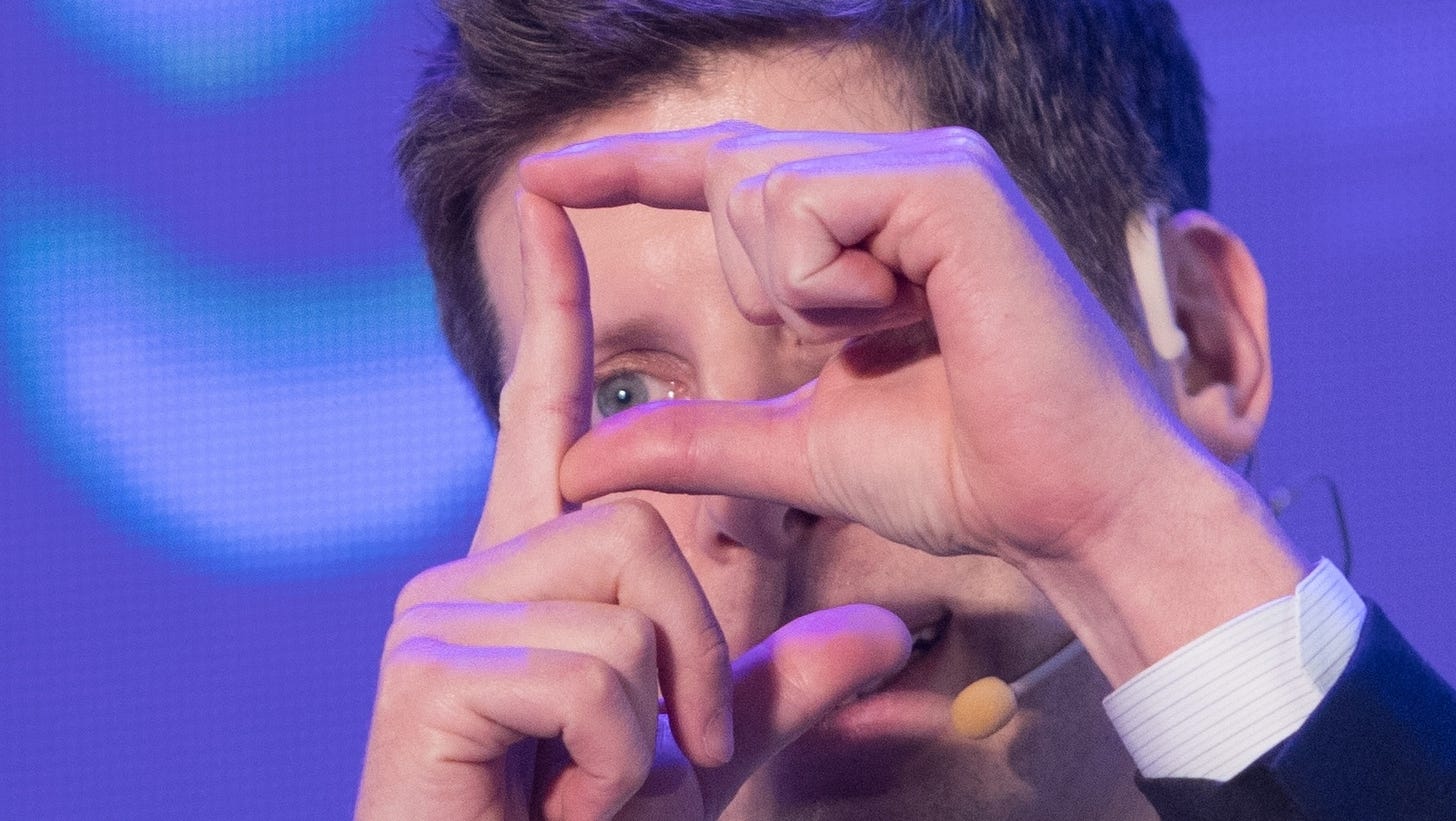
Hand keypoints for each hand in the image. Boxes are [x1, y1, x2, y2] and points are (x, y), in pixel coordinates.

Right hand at [355, 193, 910, 819]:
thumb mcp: (702, 741)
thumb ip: (776, 680)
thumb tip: (885, 634)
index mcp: (530, 571)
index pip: (547, 413)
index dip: (555, 309)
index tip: (548, 208)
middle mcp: (473, 572)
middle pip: (636, 519)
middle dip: (692, 646)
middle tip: (670, 745)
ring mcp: (440, 619)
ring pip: (625, 597)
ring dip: (660, 713)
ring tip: (612, 781)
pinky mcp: (428, 676)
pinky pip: (593, 672)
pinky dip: (622, 759)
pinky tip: (573, 802)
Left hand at [522, 122, 1189, 564]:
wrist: (1066, 510)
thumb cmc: (959, 471)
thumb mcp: (795, 447)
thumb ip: (694, 437)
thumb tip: (578, 456)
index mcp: (872, 215)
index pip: (723, 170)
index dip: (626, 170)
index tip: (538, 179)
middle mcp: (901, 166)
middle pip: (730, 174)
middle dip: (758, 284)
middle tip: (862, 340)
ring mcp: (930, 163)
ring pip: (755, 188)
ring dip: (794, 294)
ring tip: (896, 331)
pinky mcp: (949, 183)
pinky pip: (802, 205)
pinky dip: (824, 286)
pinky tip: (906, 316)